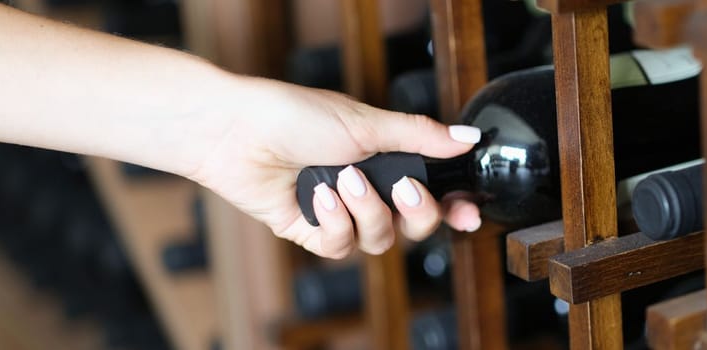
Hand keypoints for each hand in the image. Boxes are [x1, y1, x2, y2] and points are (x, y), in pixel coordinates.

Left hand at [184, 76, 481, 258]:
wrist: (237, 132)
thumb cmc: (296, 116)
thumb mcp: (368, 123)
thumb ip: (421, 136)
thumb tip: (468, 137)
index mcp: (386, 159)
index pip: (433, 192)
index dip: (455, 208)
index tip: (470, 213)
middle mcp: (368, 189)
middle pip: (415, 225)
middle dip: (417, 211)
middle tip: (404, 188)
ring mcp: (342, 213)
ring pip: (380, 238)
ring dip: (367, 210)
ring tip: (344, 179)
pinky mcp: (313, 231)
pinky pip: (341, 245)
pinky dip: (336, 222)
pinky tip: (319, 195)